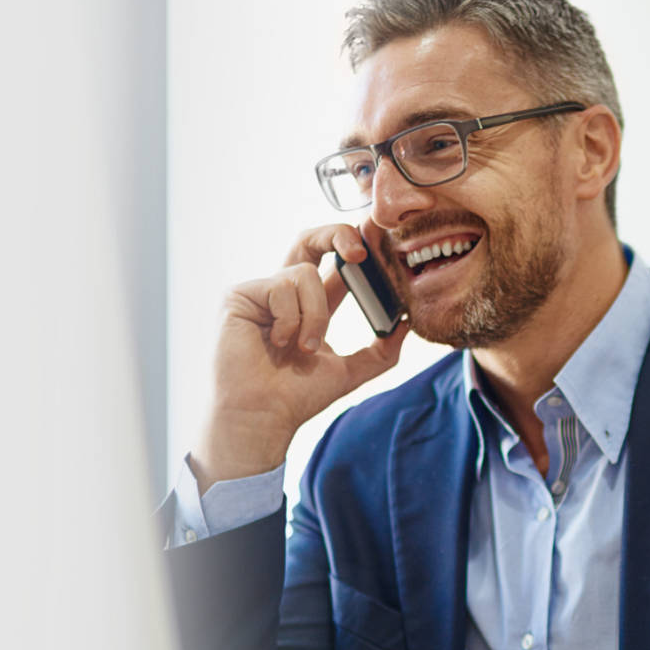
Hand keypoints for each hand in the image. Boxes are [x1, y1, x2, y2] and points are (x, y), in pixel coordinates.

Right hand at [191, 224, 407, 492]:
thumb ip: (381, 350)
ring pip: (307, 274)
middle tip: (361, 251)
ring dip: (316, 316)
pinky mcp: (241, 294)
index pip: (337, 264)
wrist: (264, 415)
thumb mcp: (350, 371)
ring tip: (303, 348)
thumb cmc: (297, 396)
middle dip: (338, 234)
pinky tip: (278, 343)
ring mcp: (262, 291)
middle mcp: (286, 292)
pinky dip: (292, 319)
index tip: (380, 235)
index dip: (358, 246)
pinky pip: (283, 286)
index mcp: (311, 305)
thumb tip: (408, 322)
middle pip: (312, 240)